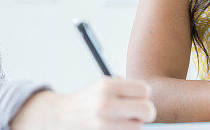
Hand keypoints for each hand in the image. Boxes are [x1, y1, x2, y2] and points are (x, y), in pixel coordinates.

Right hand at [10, 77, 156, 129]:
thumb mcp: (104, 84)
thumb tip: (147, 95)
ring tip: (122, 119)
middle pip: (147, 110)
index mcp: (107, 86)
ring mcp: (103, 124)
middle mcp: (105, 104)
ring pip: (138, 127)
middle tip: (139, 112)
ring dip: (134, 124)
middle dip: (146, 111)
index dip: (143, 94)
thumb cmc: (89, 99)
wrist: (62, 117)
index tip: (136, 96)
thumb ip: (126, 86)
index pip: (145, 90)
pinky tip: (116, 127)